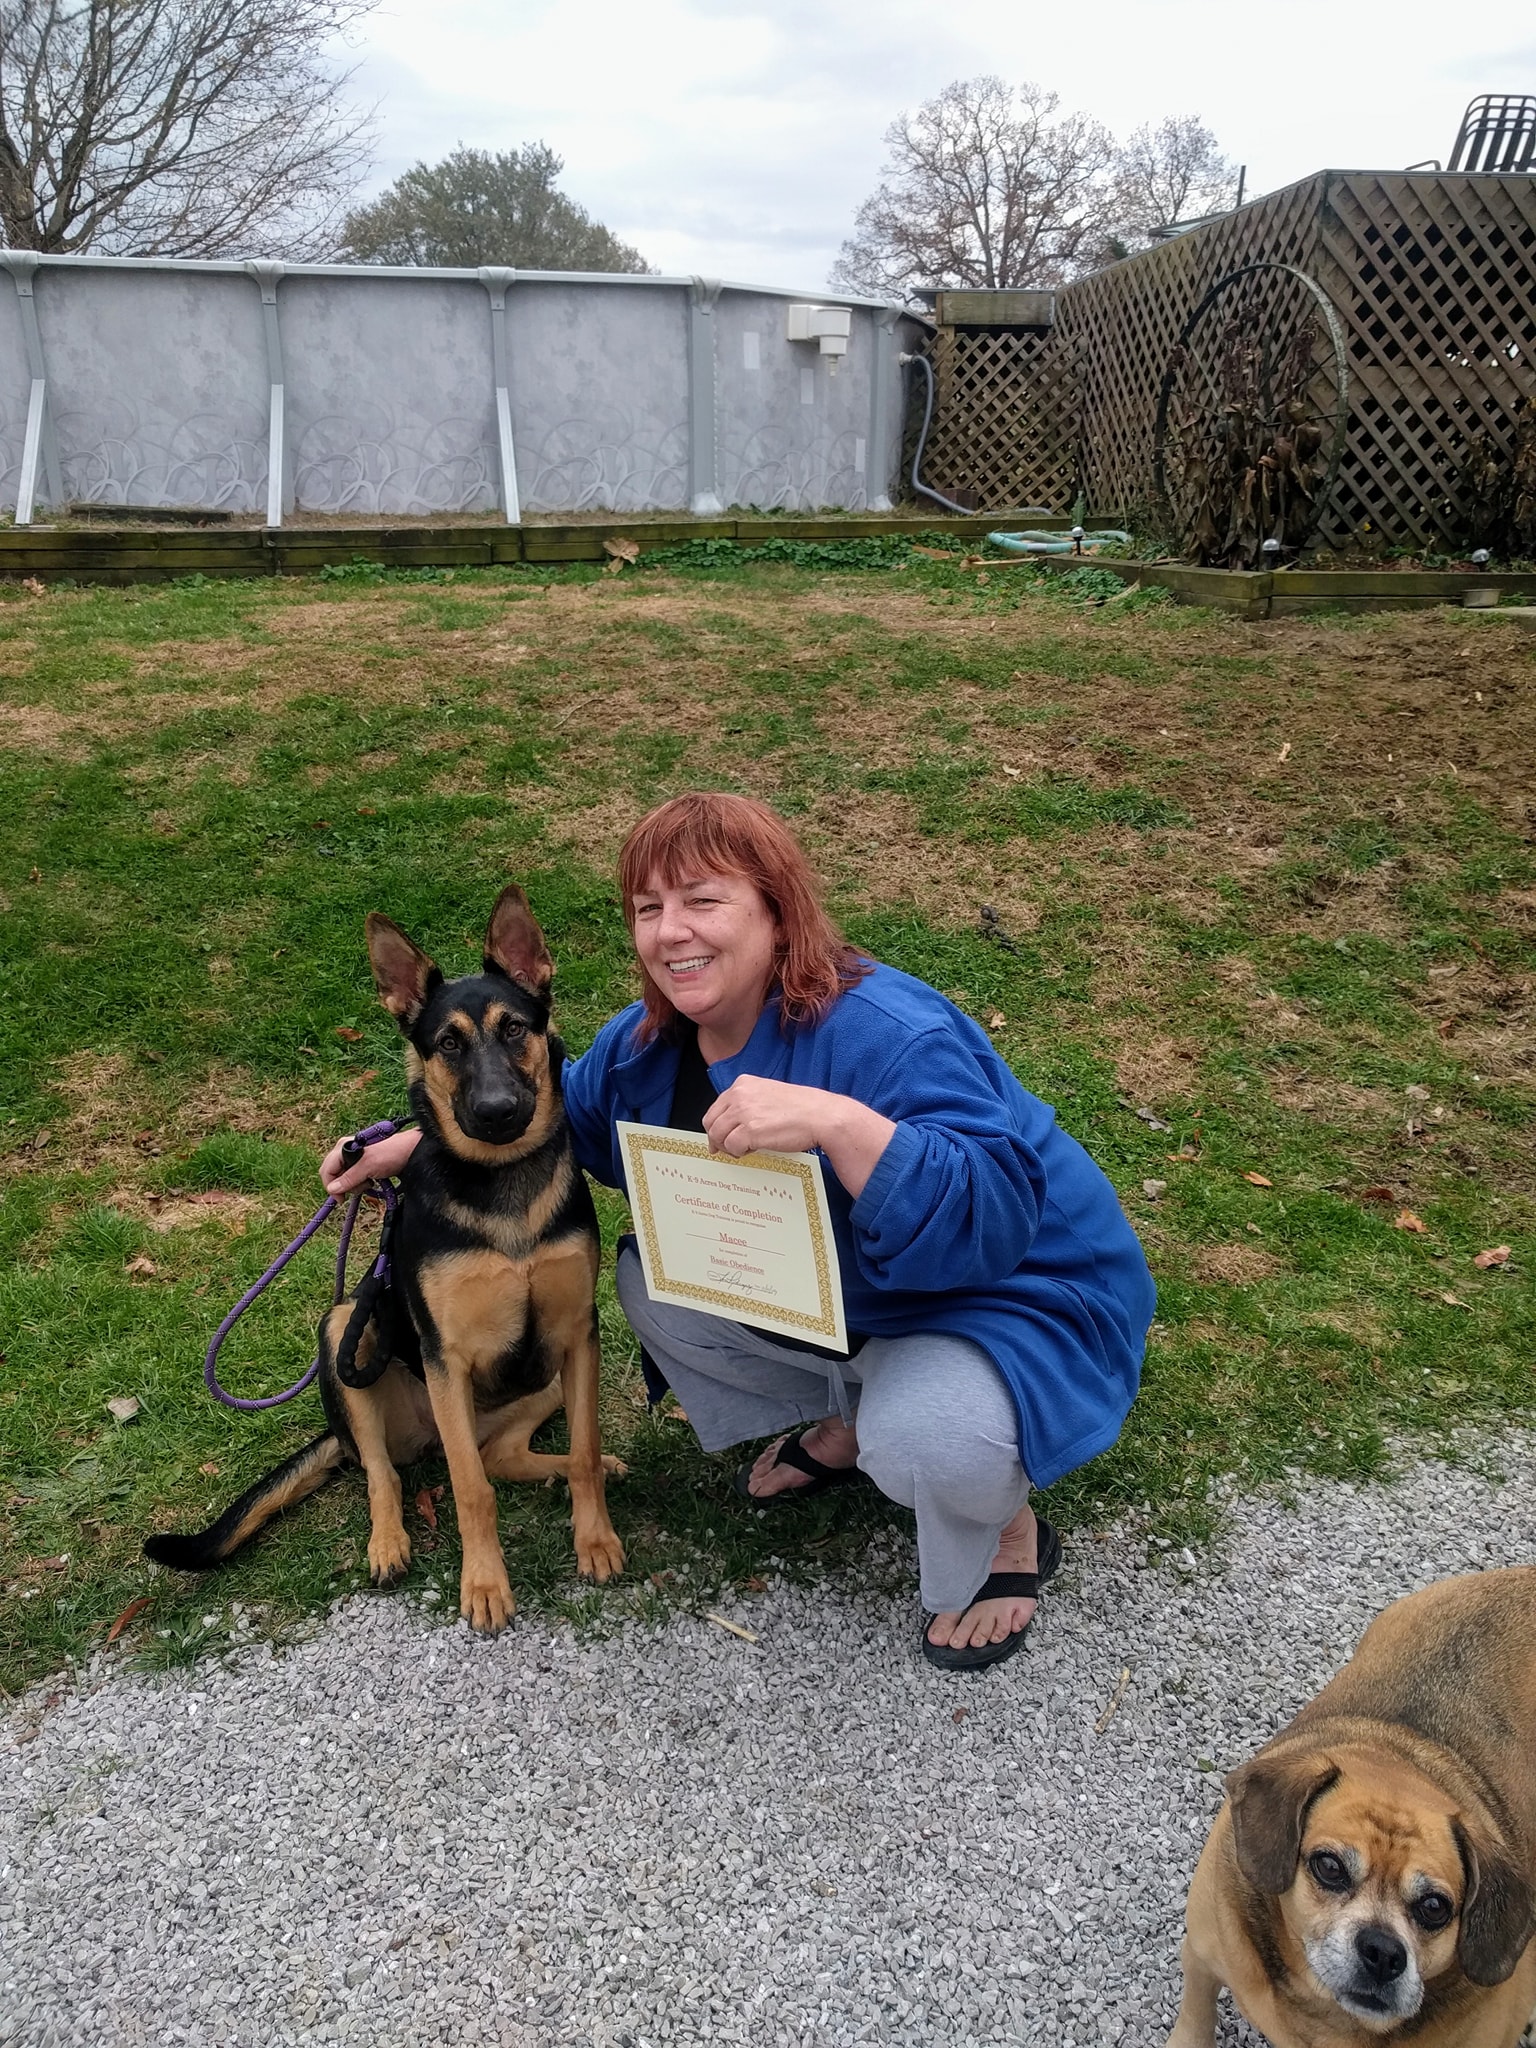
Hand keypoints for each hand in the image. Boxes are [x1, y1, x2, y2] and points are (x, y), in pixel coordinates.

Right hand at [320, 1125, 421, 1195]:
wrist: (411, 1151)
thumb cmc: (391, 1154)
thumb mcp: (369, 1167)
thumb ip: (349, 1178)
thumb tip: (332, 1189)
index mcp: (342, 1147)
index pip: (327, 1170)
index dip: (331, 1186)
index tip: (342, 1199)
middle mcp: (344, 1151)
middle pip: (334, 1175)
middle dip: (346, 1185)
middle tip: (362, 1186)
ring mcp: (353, 1157)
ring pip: (344, 1179)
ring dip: (355, 1185)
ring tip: (370, 1182)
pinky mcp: (362, 1164)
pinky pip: (354, 1178)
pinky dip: (361, 1183)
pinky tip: (372, 1181)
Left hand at [703, 1081, 895, 1199]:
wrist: (821, 1116)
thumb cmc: (802, 1108)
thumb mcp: (769, 1095)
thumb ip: (748, 1104)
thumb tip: (731, 1125)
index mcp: (743, 1083)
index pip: (716, 1107)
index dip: (717, 1125)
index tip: (721, 1137)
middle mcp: (740, 1094)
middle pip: (711, 1122)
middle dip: (718, 1138)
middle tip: (729, 1149)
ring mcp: (744, 1112)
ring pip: (718, 1136)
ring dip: (728, 1147)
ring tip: (744, 1150)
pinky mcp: (750, 1130)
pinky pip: (732, 1147)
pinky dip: (739, 1153)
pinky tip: (754, 1150)